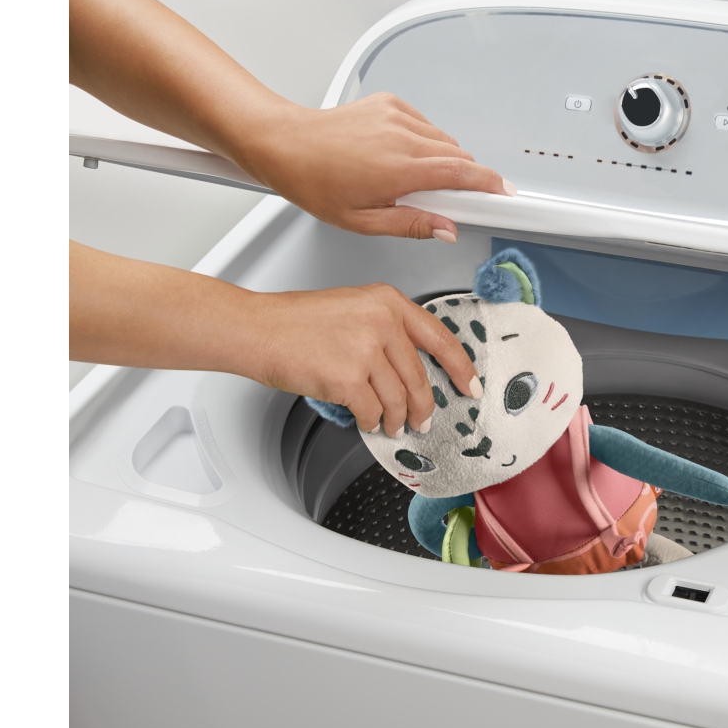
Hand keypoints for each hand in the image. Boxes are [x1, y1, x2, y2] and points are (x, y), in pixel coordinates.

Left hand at [233, 93, 514, 242]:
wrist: (285, 143)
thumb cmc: (313, 181)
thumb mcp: (362, 221)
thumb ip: (411, 225)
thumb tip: (445, 229)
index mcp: (398, 169)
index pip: (462, 174)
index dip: (490, 185)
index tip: (505, 194)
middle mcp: (401, 137)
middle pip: (458, 156)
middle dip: (465, 178)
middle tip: (449, 200)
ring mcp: (397, 115)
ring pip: (443, 141)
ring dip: (442, 161)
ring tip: (414, 180)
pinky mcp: (390, 103)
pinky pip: (425, 125)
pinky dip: (424, 142)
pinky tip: (400, 157)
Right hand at [248, 282, 481, 436]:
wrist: (257, 329)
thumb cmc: (294, 321)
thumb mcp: (352, 308)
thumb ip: (385, 330)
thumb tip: (409, 368)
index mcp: (387, 301)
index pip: (440, 337)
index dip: (460, 367)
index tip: (469, 385)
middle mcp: (381, 322)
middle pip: (419, 377)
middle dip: (423, 406)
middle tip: (423, 420)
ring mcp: (366, 350)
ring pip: (398, 399)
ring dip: (397, 419)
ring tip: (392, 426)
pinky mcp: (348, 378)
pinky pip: (372, 411)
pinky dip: (371, 421)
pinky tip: (367, 421)